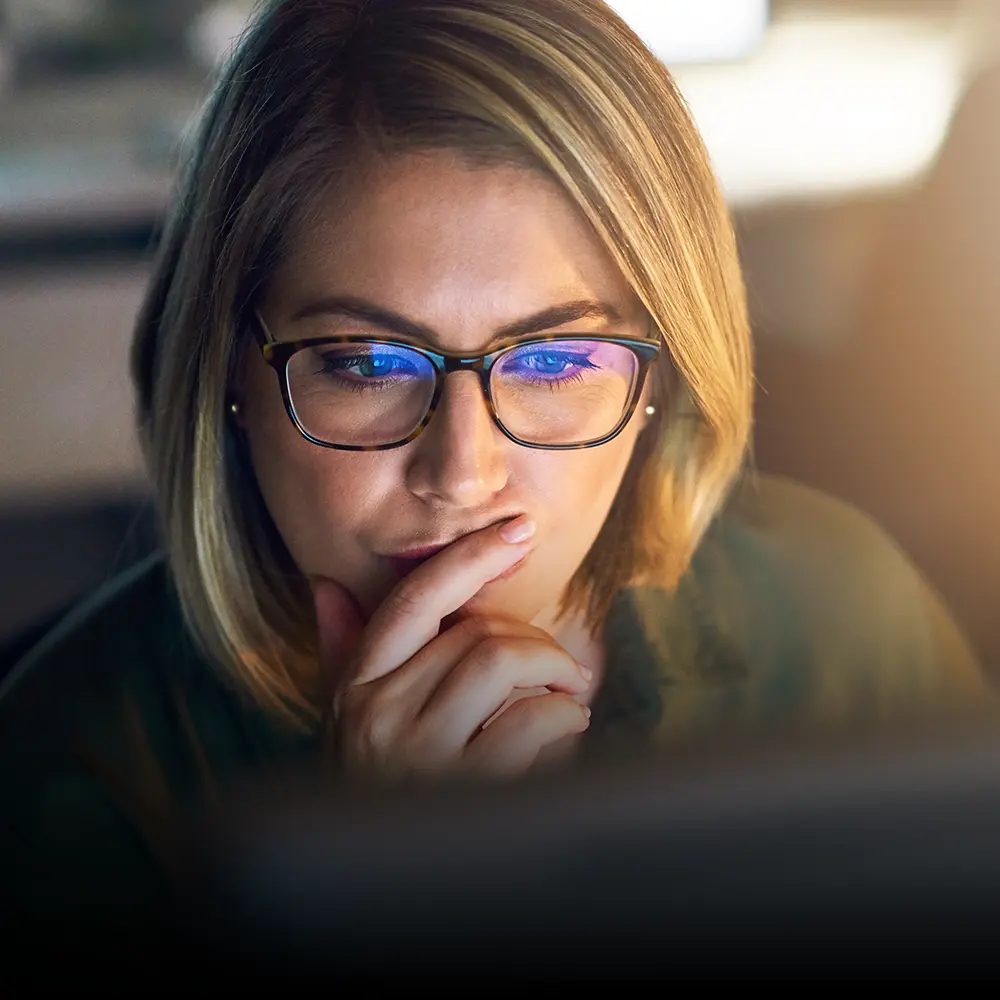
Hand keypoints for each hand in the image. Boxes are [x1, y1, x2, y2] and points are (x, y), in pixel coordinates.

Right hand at [312, 515, 591, 778]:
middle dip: (533, 640)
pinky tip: (569, 732)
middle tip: (560, 666)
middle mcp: (377, 713)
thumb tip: (325, 585)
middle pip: (473, 632)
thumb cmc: (370, 794)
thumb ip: (342, 652)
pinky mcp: (461, 792)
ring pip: (500, 661)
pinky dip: (564, 717)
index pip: (414, 599)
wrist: (370, 898)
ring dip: (554, 670)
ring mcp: (417, 755)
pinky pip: (529, 721)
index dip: (470, 557)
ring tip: (570, 695)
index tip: (517, 530)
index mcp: (355, 687)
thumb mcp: (344, 722)